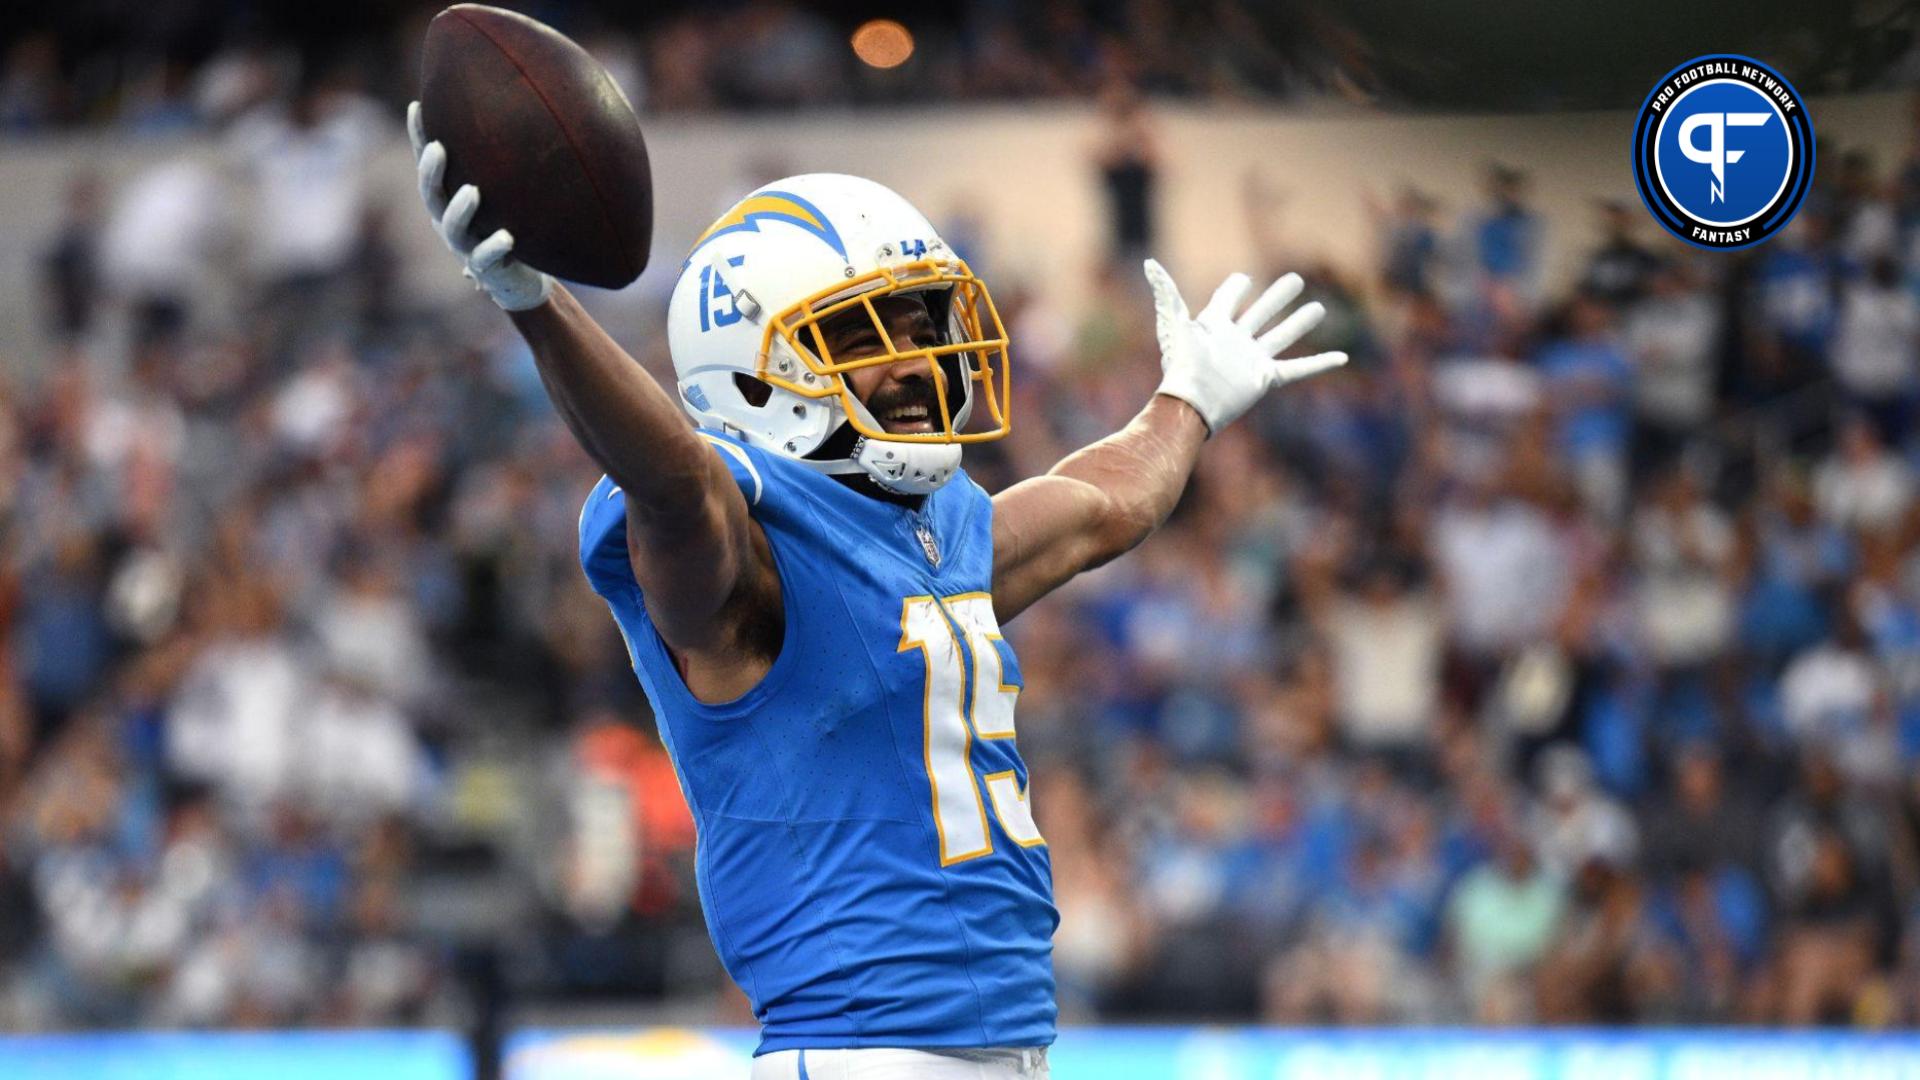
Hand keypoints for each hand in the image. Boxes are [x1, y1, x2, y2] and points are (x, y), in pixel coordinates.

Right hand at [408, 101, 551, 311]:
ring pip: (453, 228)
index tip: (417, 106)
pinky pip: (486, 259)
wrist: (521, 282)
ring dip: (460, 209)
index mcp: (449, 201)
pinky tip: (506, 237)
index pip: (428, 166)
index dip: (418, 139)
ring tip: (473, 192)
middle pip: (432, 195)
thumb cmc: (512, 229)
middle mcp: (450, 222)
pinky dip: (494, 247)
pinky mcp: (487, 271)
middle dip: (431, 172)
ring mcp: (466, 247)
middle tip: (438, 148)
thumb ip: (501, 165)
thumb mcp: (504, 195)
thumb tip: (516, 107)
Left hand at [1142, 258, 1346, 435]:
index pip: (1227, 299)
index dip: (1235, 288)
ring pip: (1282, 336)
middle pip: (1261, 313)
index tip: (1243, 280)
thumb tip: (1150, 264)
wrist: (1191, 403)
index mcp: (1215, 325)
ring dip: (1300, 323)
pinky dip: (1320, 364)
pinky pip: (1298, 369)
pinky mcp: (1265, 379)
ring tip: (1318, 307)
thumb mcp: (1173, 322)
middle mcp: (1236, 341)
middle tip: (1295, 279)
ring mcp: (1252, 360)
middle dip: (1277, 297)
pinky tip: (1342, 357)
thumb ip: (1166, 292)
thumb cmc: (1180, 364)